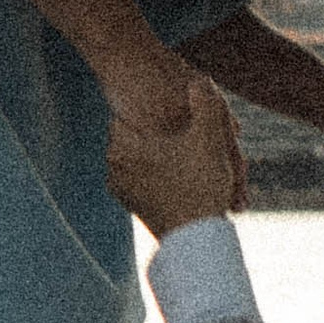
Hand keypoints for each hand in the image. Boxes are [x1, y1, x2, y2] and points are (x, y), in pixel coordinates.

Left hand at [107, 70, 247, 233]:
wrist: (197, 242)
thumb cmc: (201, 186)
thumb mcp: (209, 137)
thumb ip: (205, 102)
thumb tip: (199, 79)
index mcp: (122, 146)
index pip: (128, 109)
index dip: (153, 105)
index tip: (172, 106)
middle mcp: (114, 168)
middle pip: (139, 134)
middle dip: (163, 131)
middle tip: (187, 130)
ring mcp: (122, 190)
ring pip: (146, 158)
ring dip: (167, 153)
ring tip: (192, 153)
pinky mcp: (135, 207)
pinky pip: (150, 179)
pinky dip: (167, 174)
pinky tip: (190, 175)